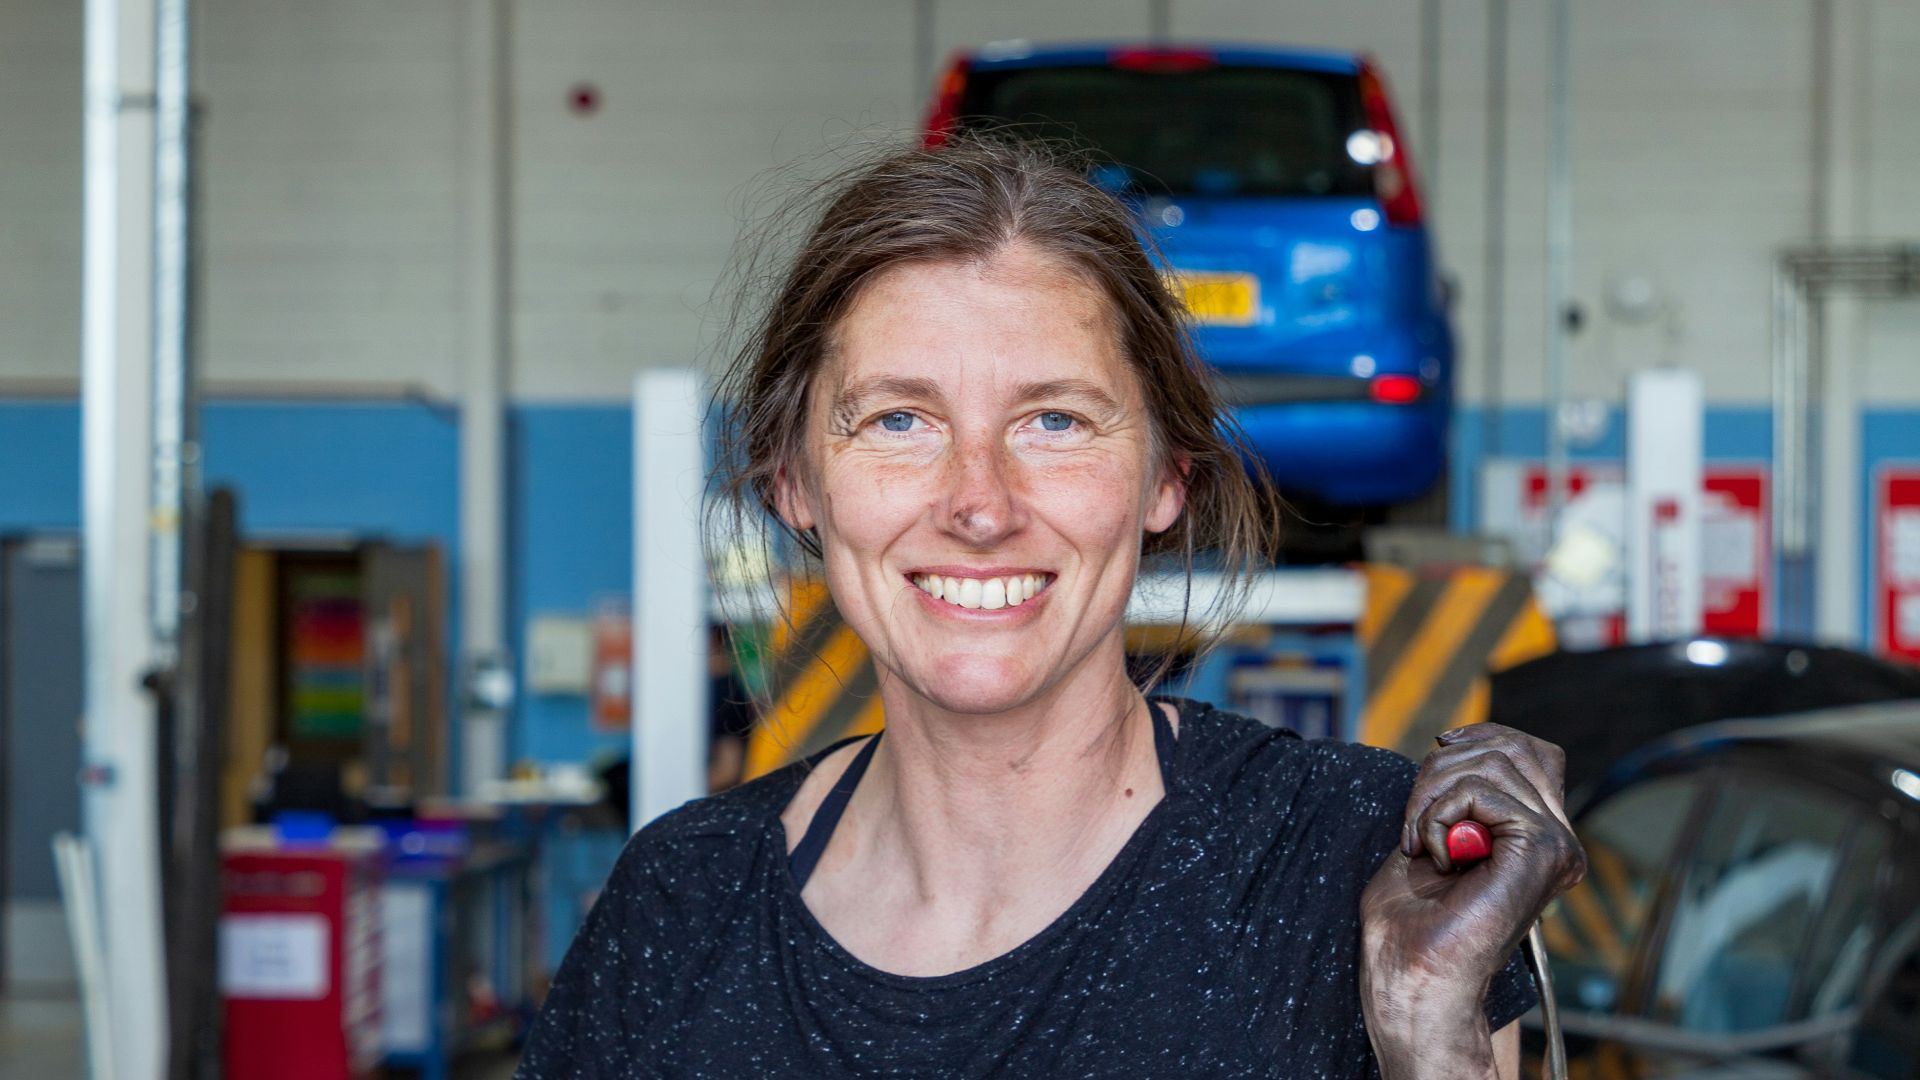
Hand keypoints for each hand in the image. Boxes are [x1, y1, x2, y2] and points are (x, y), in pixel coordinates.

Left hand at [1358, 724, 1586, 1078]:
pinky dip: (1437, 814)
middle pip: (1511, 747)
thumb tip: (1458, 745)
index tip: (1436, 752)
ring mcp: (1556, 844)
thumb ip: (1456, 793)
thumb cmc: (1410, 923)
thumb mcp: (1431, 836)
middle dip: (1442, 767)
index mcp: (1535, 837)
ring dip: (1432, 795)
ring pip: (1494, 761)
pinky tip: (1434, 857)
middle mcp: (1556, 839)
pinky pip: (1480, 790)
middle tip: (1413, 821)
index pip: (1529, 751)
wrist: (1413, 977)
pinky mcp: (1543, 848)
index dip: (1480, 737)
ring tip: (1421, 842)